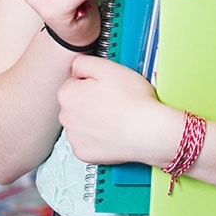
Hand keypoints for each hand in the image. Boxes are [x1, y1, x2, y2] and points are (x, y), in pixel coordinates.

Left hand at [58, 55, 179, 165]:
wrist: (149, 131)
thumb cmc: (133, 101)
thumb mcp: (108, 67)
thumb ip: (83, 62)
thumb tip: (76, 67)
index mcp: (68, 94)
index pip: (74, 82)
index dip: (92, 82)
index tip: (105, 86)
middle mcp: (66, 117)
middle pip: (75, 104)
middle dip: (90, 101)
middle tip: (113, 101)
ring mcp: (74, 137)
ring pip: (80, 123)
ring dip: (92, 120)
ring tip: (114, 117)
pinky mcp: (83, 153)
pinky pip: (86, 142)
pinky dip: (97, 138)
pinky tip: (112, 131)